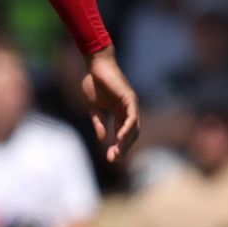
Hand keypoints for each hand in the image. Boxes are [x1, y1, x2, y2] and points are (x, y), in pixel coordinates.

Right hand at [82, 46, 140, 162]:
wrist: (96, 67)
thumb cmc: (94, 83)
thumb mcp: (94, 108)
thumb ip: (99, 123)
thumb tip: (102, 139)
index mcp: (119, 113)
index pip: (122, 134)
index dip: (117, 146)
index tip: (110, 158)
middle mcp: (128, 111)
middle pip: (130, 134)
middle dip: (123, 148)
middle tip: (114, 159)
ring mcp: (130, 105)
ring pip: (133, 128)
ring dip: (126, 141)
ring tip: (117, 152)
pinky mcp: (130, 99)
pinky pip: (132, 117)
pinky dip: (127, 128)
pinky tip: (120, 137)